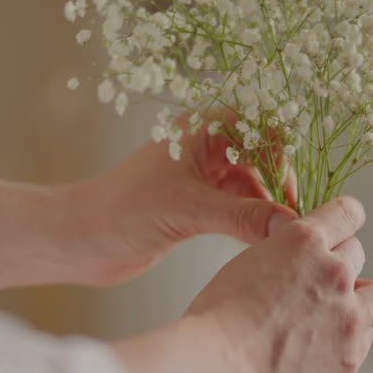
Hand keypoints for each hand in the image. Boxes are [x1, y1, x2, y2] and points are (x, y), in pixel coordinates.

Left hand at [68, 112, 297, 286]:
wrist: (80, 240)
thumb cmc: (121, 211)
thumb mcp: (188, 210)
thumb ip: (242, 216)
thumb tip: (291, 224)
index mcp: (200, 130)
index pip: (261, 126)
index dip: (281, 155)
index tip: (290, 193)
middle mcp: (204, 149)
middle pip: (263, 158)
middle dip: (279, 186)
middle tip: (292, 223)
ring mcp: (201, 178)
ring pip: (252, 187)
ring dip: (267, 209)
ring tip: (279, 239)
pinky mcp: (196, 207)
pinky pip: (238, 209)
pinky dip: (252, 225)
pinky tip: (260, 246)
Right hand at [183, 195, 372, 372]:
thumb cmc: (216, 322)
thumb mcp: (245, 265)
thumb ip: (280, 258)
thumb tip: (293, 266)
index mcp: (303, 242)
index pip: (347, 213)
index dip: (341, 221)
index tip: (339, 231)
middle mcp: (334, 273)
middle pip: (357, 254)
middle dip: (338, 264)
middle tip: (313, 284)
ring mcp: (348, 318)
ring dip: (358, 300)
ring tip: (328, 317)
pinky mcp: (350, 358)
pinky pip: (364, 340)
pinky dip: (348, 340)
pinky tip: (318, 349)